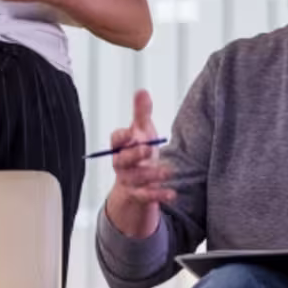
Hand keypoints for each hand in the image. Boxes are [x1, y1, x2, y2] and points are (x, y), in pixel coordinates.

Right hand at [104, 90, 172, 238]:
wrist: (135, 186)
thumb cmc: (138, 153)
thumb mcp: (141, 132)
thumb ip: (141, 113)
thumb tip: (142, 91)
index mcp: (120, 146)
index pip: (116, 140)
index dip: (122, 136)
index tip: (131, 132)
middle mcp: (121, 164)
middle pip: (123, 160)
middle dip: (135, 154)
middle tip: (148, 149)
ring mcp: (129, 181)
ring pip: (136, 179)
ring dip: (151, 175)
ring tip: (168, 171)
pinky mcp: (138, 196)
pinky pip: (146, 197)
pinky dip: (158, 195)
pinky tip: (172, 193)